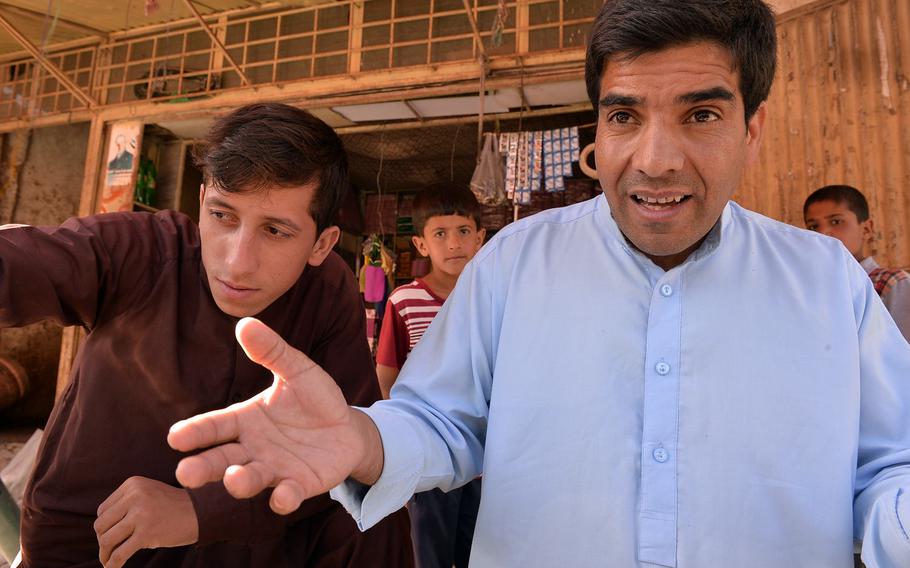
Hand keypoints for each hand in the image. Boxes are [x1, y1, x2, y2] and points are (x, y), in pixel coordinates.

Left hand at [94, 476, 198, 567]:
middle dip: (103, 540)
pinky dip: (113, 564)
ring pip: (107, 539)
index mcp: (133, 485)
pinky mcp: (146, 533)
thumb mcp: (148, 494)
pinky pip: (120, 553)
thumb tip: (100, 530)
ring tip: (109, 560)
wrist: (201, 512)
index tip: (111, 535)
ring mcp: (140, 515)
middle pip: (102, 525)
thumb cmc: (173, 507)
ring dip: (105, 554)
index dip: (105, 525)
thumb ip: (126, 504)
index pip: (103, 509)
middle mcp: (134, 496)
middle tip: (108, 551)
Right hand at [167, 317, 383, 514]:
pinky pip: (287, 495)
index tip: (175, 437)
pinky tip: (282, 496)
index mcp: (245, 420)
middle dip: (203, 467)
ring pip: (249, 479)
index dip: (195, 432)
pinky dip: (283, 498)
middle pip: (220, 459)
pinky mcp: (298, 485)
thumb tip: (244, 323)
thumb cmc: (315, 398)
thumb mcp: (297, 370)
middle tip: (185, 473)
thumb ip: (272, 352)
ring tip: (234, 478)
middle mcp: (252, 448)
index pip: (214, 426)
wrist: (348, 428)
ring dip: (239, 482)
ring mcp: (274, 469)